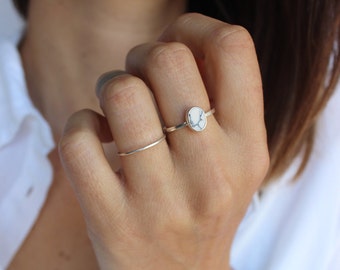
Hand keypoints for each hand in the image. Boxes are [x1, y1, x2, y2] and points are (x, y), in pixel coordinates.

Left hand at [59, 13, 268, 269]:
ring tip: (117, 109)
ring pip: (121, 92)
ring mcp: (161, 197)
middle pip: (166, 60)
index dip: (197, 26)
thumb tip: (182, 39)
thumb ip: (221, 98)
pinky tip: (98, 142)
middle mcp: (211, 171)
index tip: (177, 38)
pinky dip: (81, 126)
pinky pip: (79, 136)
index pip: (233, 48)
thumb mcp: (236, 158)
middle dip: (144, 56)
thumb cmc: (205, 208)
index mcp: (248, 148)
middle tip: (141, 78)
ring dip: (110, 86)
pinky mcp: (112, 217)